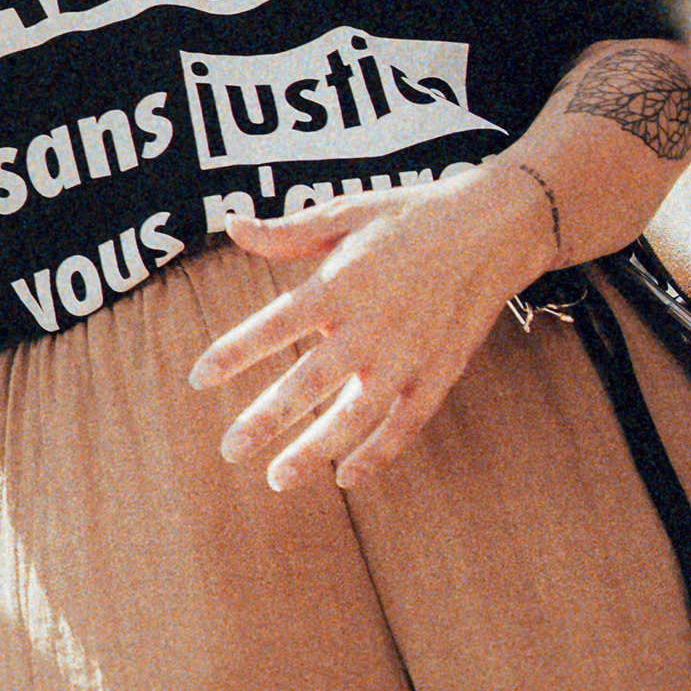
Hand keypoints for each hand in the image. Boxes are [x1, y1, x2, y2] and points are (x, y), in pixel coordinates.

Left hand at [191, 166, 551, 489]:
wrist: (493, 229)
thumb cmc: (407, 218)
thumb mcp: (344, 212)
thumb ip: (288, 232)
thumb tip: (232, 224)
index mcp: (342, 283)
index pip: (276, 323)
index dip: (236, 351)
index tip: (197, 379)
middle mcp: (374, 325)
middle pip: (311, 381)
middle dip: (268, 418)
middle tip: (230, 450)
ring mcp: (411, 354)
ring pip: (357, 414)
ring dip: (317, 449)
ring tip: (278, 478)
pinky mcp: (441, 372)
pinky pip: (407, 422)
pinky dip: (379, 452)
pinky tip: (346, 477)